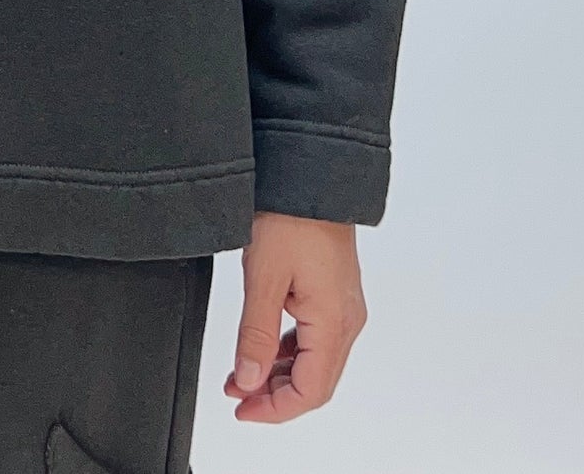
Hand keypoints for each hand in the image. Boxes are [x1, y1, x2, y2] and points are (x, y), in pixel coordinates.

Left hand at [222, 210, 368, 422]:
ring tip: (241, 376)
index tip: (243, 411)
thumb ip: (255, 333)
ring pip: (314, 360)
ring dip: (279, 374)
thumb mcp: (263, 277)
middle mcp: (346, 319)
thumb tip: (249, 380)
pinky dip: (286, 350)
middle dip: (275, 396)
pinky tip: (261, 349)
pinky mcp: (332, 291)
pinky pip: (313, 336)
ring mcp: (342, 305)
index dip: (276, 409)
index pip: (311, 391)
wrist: (310, 172)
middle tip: (237, 398)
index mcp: (334, 322)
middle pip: (316, 381)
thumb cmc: (291, 216)